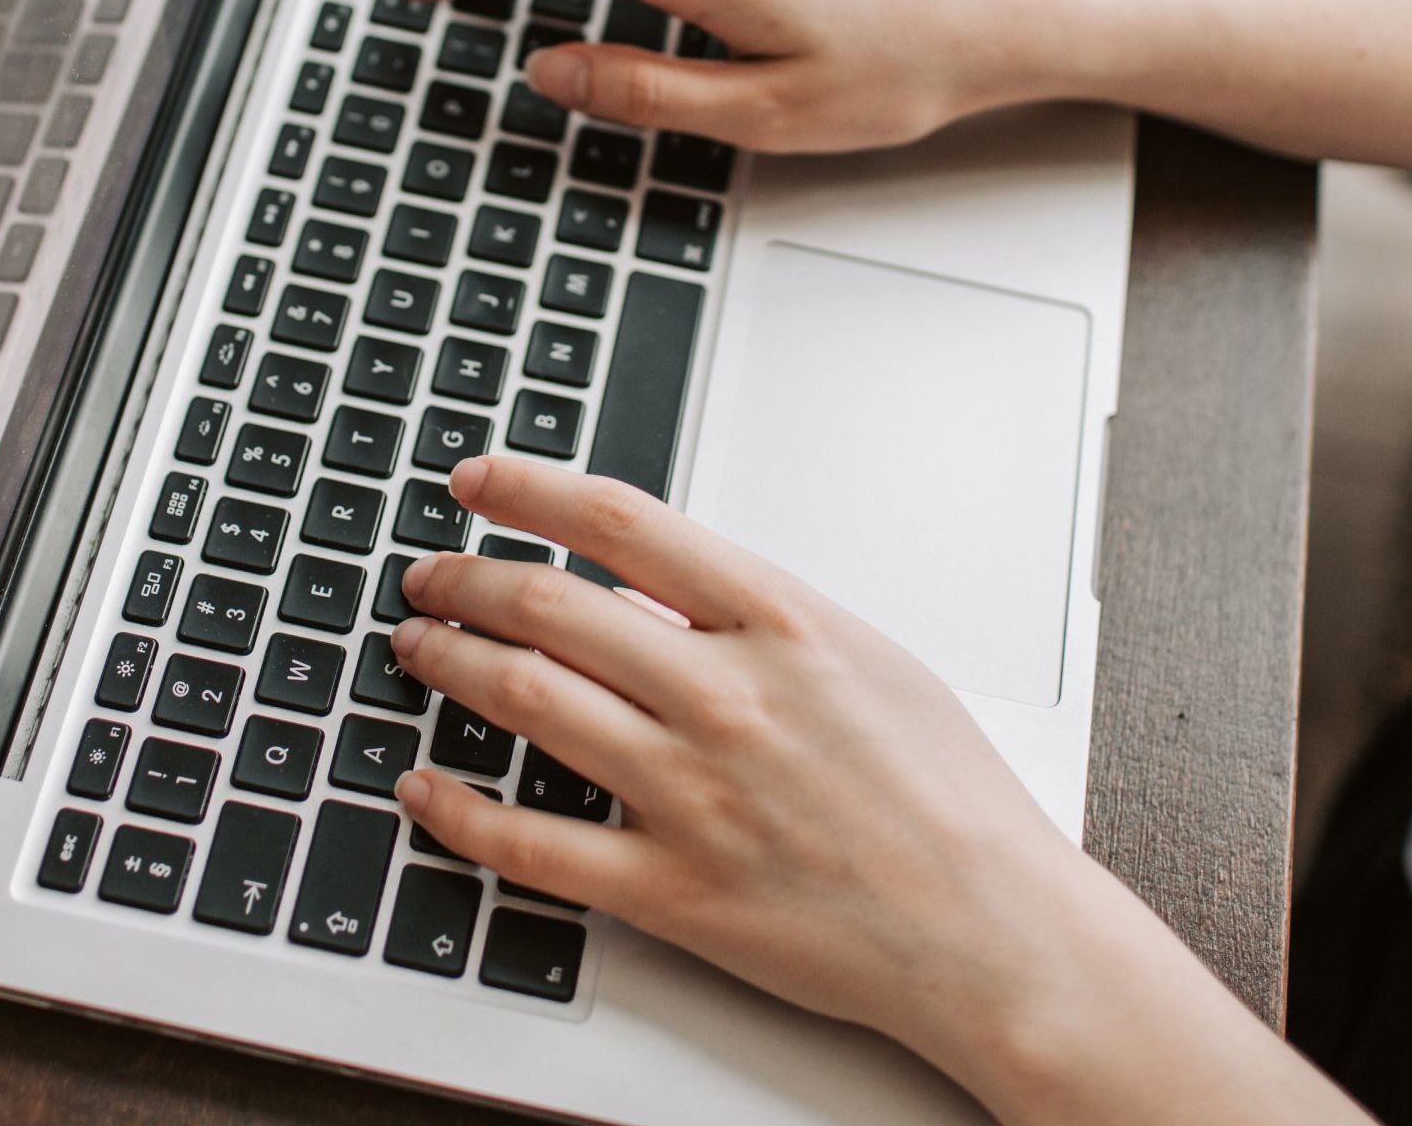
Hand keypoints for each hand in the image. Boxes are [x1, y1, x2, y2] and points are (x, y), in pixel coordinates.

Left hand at [390, 456, 1091, 1095]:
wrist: (993, 931)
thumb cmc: (944, 790)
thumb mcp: (860, 653)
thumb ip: (749, 611)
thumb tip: (644, 578)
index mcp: (777, 621)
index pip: (620, 520)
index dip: (528, 488)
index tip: (476, 480)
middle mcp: (724, 695)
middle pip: (548, 604)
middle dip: (465, 576)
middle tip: (430, 573)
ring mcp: (691, 794)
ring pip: (523, 700)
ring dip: (449, 661)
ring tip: (418, 645)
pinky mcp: (671, 891)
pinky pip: (530, 845)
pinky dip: (458, 809)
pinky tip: (423, 784)